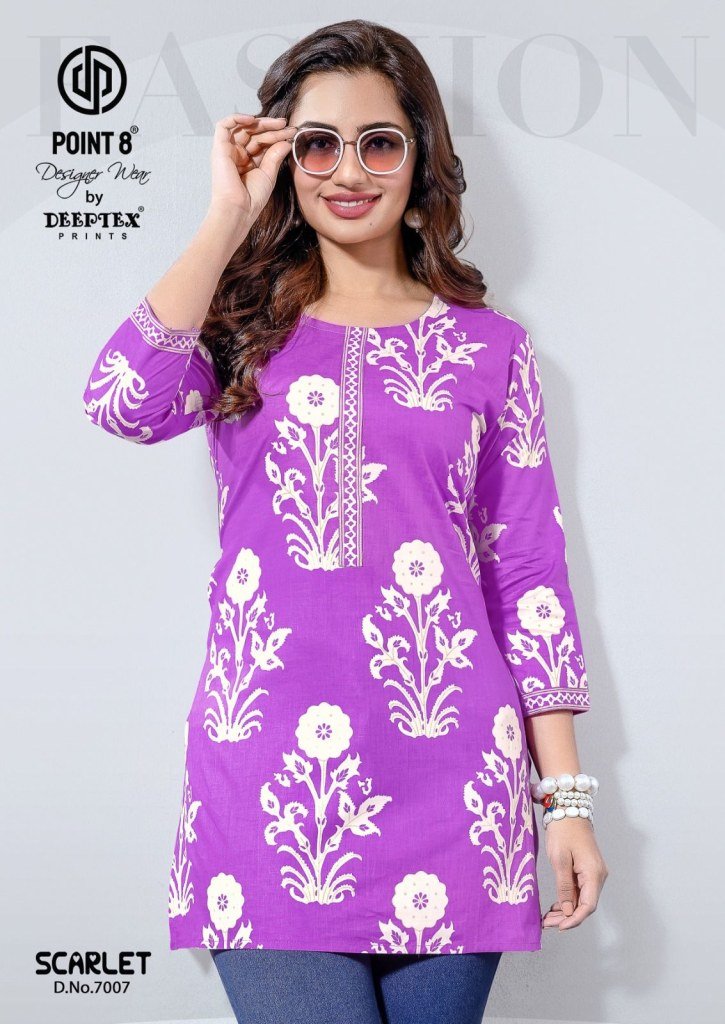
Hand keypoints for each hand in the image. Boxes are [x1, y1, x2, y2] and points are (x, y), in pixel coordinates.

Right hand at [209, 112, 295, 221]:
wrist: (239, 209)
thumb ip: (275, 155)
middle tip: (287, 126)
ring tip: (278, 124)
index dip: (277, 135)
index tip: (292, 133)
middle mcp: (237, 154)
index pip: (262, 142)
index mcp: (248, 162)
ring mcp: (228, 150)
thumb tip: (286, 141)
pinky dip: (236, 118)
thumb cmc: (252, 198)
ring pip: (243, 128)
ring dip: (261, 123)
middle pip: (254, 133)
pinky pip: (224, 126)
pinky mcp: (219, 148)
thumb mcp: (269, 174)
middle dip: (272, 128)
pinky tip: (253, 120)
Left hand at [541, 816, 607, 930]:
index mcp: (594, 874)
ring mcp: (593, 873)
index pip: (588, 906)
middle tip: (547, 923)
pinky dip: (568, 899)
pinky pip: (580, 890)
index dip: (574, 919)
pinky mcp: (587, 869)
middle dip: (567, 917)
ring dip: (566, 910)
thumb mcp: (560, 859)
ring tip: (547, 918)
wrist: (568, 809)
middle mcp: (598, 876)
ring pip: (582, 899)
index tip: (559, 927)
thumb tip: (567, 911)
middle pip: (585, 905)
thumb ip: (564, 887)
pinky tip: (555, 906)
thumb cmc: (563, 831)